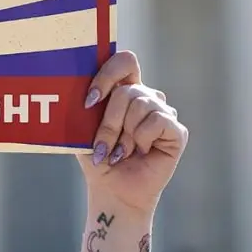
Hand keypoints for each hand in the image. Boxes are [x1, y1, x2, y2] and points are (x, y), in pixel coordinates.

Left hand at [76, 51, 186, 216]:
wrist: (113, 190)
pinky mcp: (177, 130)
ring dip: (124, 135)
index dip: (107, 75)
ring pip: (141, 104)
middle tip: (103, 146)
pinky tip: (141, 152)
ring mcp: (164, 112)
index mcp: (125, 89)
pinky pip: (157, 120)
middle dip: (109, 122)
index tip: (89, 101)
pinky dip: (142, 139)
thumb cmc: (98, 157)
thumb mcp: (84, 128)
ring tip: (122, 152)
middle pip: (127, 90)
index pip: (125, 61)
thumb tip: (74, 85)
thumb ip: (84, 104)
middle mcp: (147, 97)